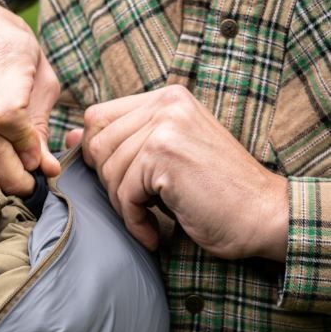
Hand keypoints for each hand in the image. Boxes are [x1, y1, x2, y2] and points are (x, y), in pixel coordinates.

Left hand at [66, 86, 287, 260]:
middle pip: (97, 143)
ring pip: (108, 169)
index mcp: (167, 98)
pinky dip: (134, 221)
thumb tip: (69, 136)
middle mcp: (166, 104)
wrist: (263, 216)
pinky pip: (124, 192)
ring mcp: (166, 126)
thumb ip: (122, 142)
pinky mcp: (164, 155)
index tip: (120, 182)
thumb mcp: (165, 159)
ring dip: (125, 206)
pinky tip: (154, 233)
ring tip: (151, 221)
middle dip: (111, 183)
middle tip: (140, 206)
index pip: (98, 116)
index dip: (98, 154)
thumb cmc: (215, 193)